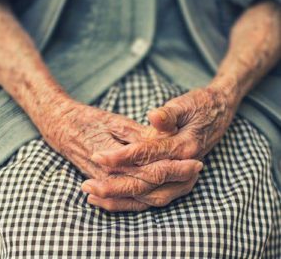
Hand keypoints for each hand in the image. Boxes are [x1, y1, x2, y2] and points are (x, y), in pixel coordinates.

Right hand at [37, 98, 202, 211]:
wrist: (61, 128)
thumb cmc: (87, 120)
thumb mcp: (113, 122)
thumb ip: (137, 137)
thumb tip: (161, 145)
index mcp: (113, 158)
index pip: (150, 170)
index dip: (175, 168)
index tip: (196, 162)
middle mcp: (110, 176)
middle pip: (149, 186)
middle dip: (177, 181)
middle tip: (197, 171)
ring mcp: (106, 183)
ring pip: (141, 198)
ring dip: (166, 191)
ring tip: (187, 182)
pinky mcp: (105, 184)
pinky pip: (128, 201)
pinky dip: (148, 200)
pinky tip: (163, 194)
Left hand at [84, 86, 234, 210]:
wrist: (218, 114)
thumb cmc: (200, 106)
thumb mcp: (185, 104)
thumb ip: (169, 114)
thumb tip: (154, 117)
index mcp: (184, 147)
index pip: (148, 155)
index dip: (122, 157)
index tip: (98, 156)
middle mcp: (184, 168)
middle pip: (146, 183)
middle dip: (115, 185)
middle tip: (88, 185)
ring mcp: (182, 179)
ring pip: (149, 196)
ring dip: (121, 198)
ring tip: (94, 197)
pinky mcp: (177, 182)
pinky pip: (154, 197)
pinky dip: (133, 201)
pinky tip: (113, 200)